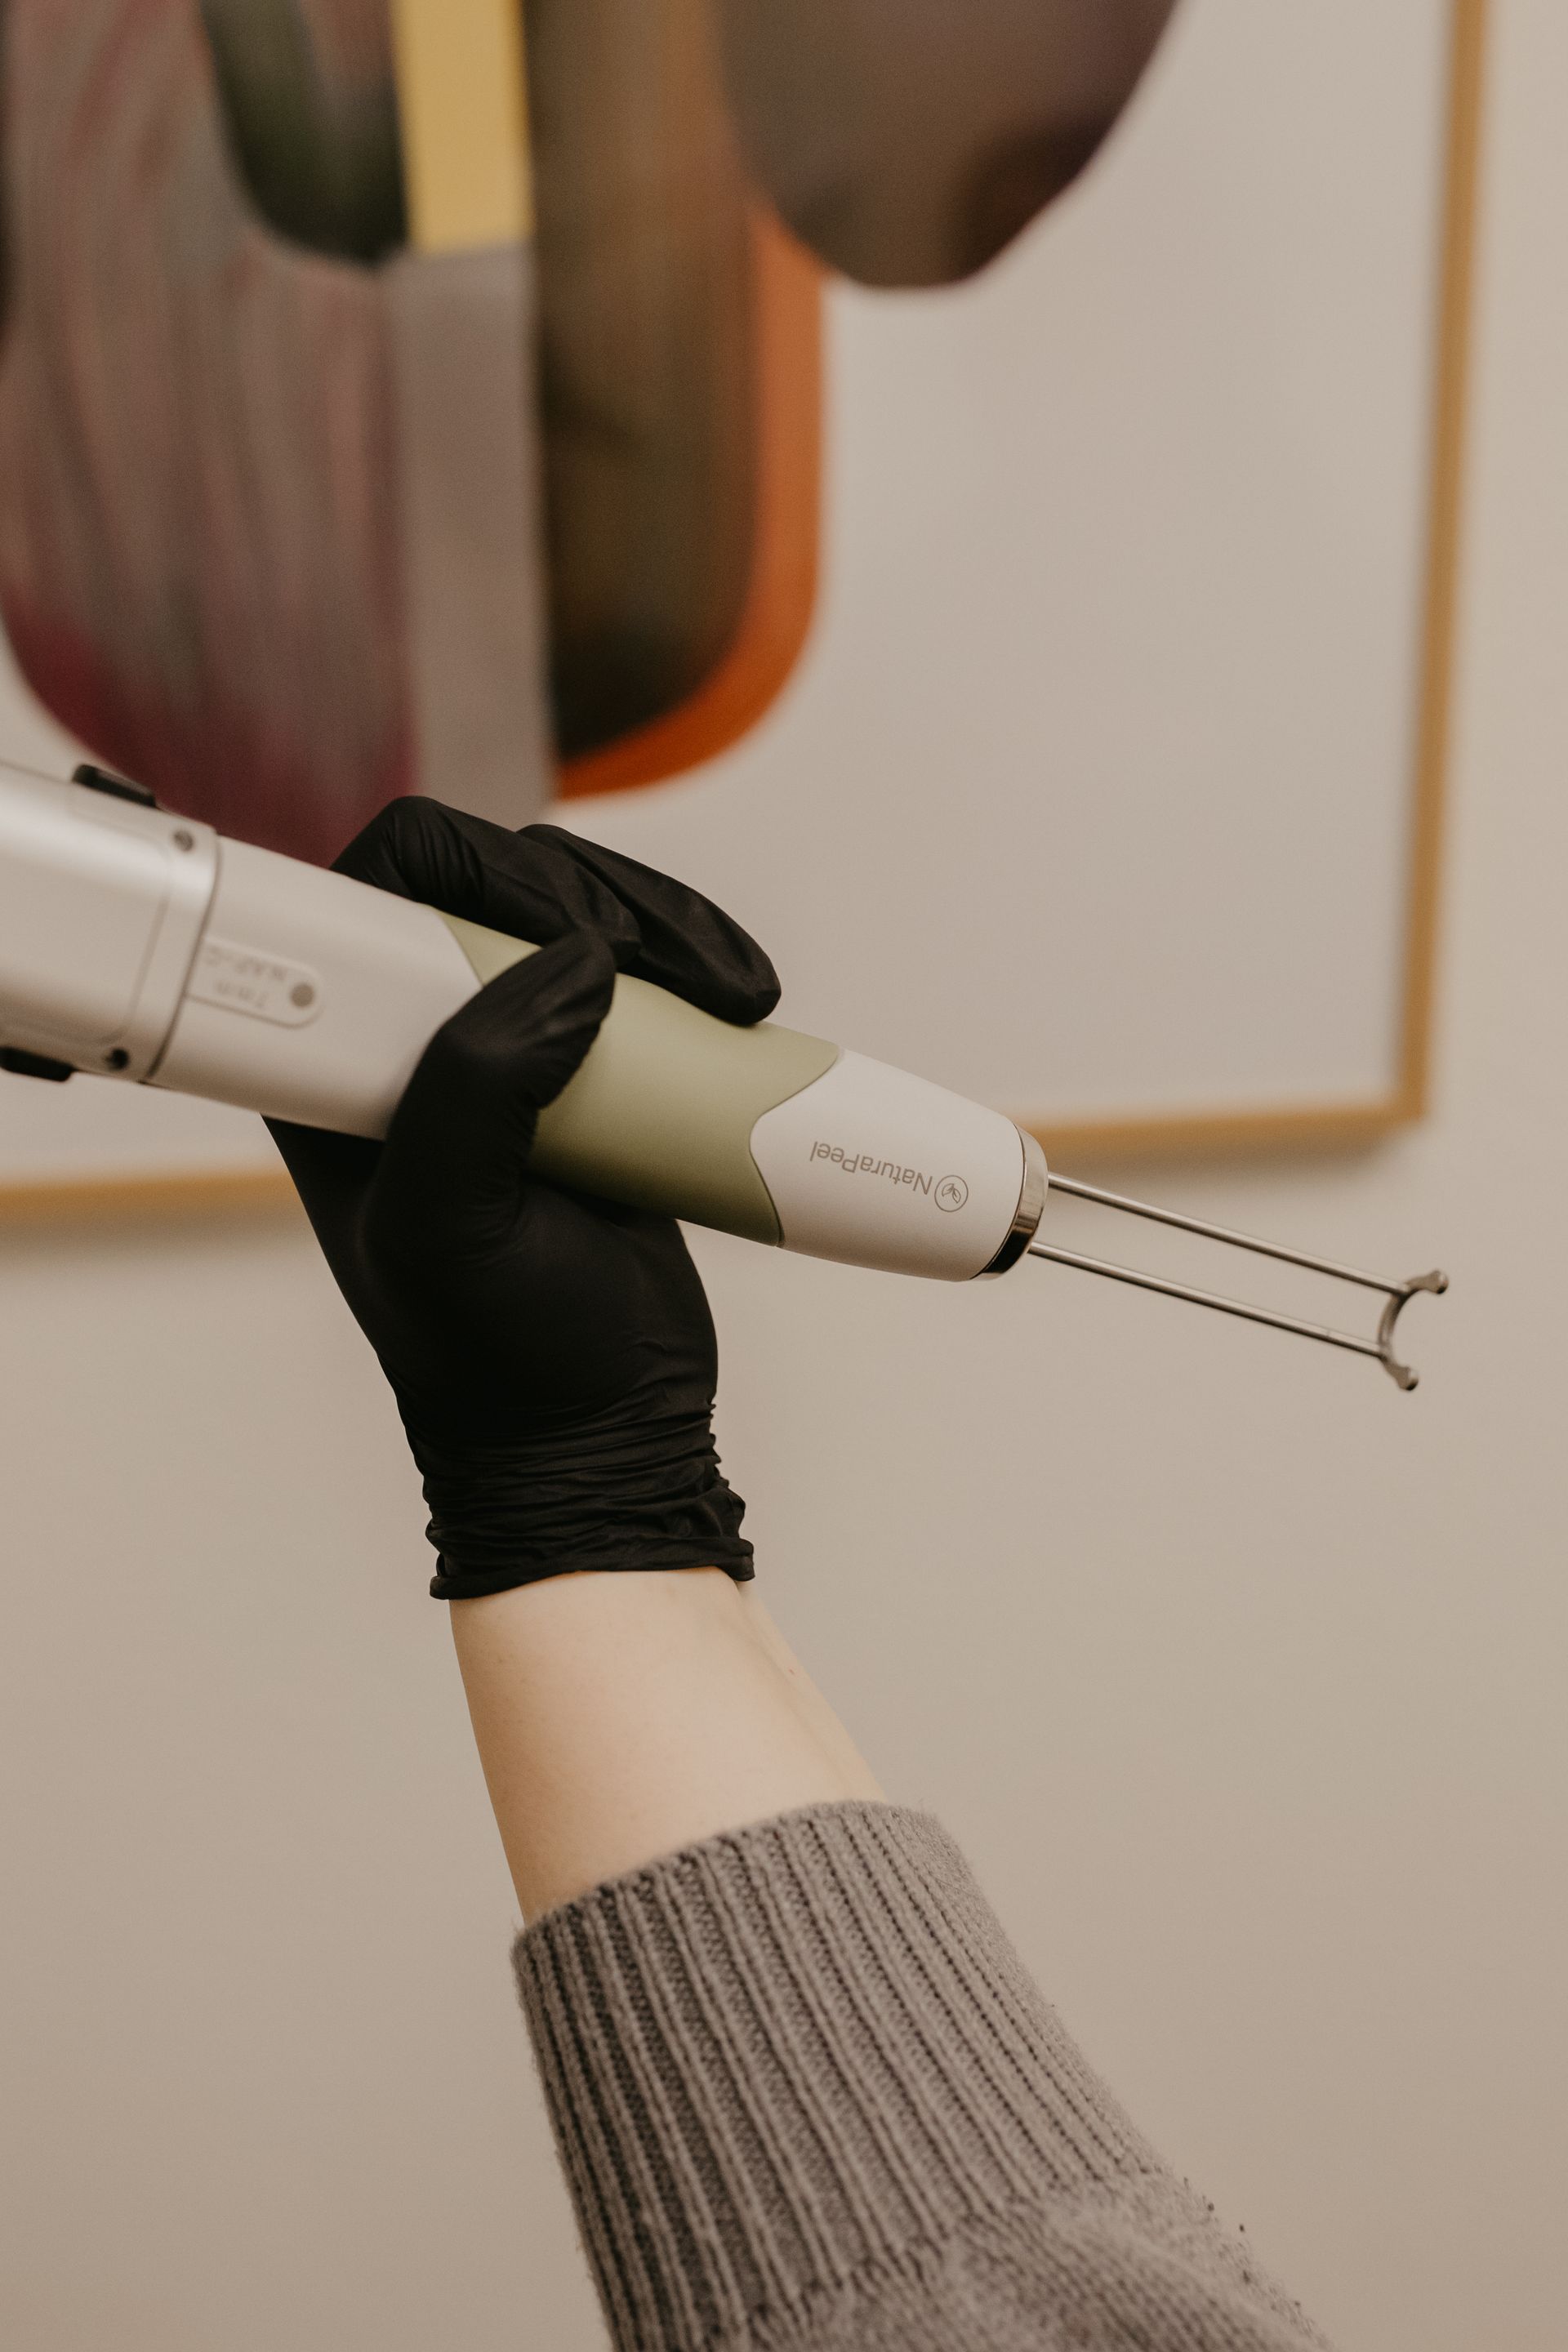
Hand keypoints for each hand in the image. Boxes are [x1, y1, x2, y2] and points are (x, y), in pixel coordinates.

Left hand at [268, 798, 779, 1599]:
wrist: (600, 1433)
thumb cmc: (497, 1360)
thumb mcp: (449, 1229)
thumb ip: (474, 1088)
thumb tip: (571, 962)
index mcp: (339, 1070)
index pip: (372, 898)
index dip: (465, 874)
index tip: (560, 929)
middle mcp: (417, 1044)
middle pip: (494, 884)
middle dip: (599, 898)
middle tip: (671, 968)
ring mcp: (516, 1053)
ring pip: (583, 917)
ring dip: (670, 929)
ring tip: (738, 997)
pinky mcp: (598, 1074)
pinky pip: (646, 977)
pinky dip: (701, 968)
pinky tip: (743, 1003)